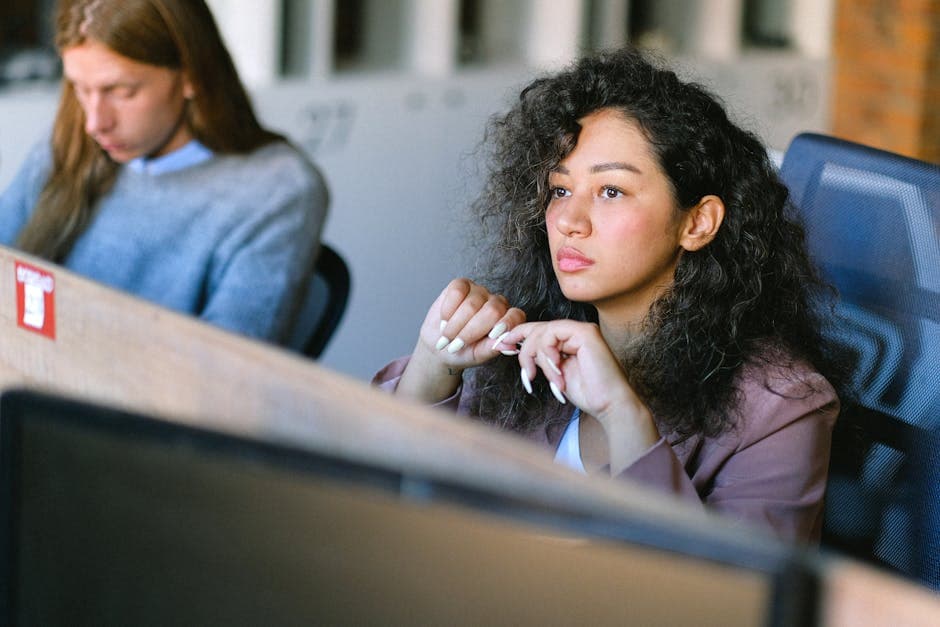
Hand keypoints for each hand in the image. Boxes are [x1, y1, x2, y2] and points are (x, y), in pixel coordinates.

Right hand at [397, 279, 525, 401]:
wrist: (439, 343)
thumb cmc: (462, 351)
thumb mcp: (478, 355)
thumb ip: (493, 348)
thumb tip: (510, 347)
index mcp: (507, 321)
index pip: (516, 316)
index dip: (506, 324)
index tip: (492, 336)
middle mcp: (496, 303)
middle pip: (492, 310)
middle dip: (471, 331)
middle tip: (456, 345)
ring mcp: (479, 292)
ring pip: (472, 304)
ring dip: (455, 325)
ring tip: (447, 336)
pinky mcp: (461, 285)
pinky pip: (457, 291)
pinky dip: (448, 309)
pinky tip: (445, 320)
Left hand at [496, 320, 659, 472]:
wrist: (609, 404)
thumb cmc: (588, 393)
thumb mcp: (554, 373)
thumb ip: (540, 358)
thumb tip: (516, 347)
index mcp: (568, 339)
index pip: (537, 330)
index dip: (516, 336)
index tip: (500, 347)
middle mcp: (575, 331)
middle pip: (536, 329)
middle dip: (523, 349)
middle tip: (525, 372)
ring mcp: (581, 330)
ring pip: (541, 332)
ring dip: (536, 357)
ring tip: (542, 378)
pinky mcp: (585, 333)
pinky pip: (552, 334)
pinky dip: (547, 354)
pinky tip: (555, 372)